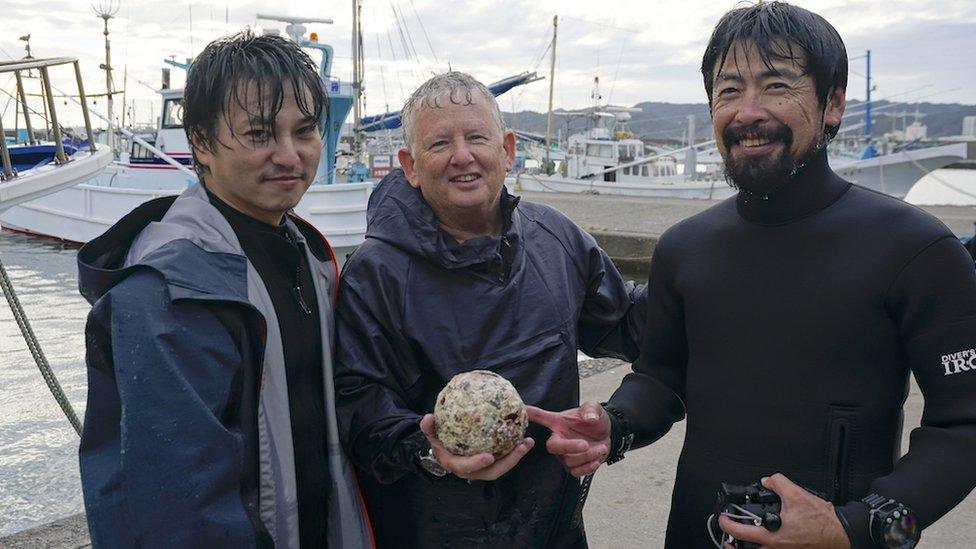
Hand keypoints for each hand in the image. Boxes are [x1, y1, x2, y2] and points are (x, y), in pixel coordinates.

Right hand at [419, 414, 533, 480]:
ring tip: (528, 442)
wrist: (444, 449)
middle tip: (521, 446)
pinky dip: (514, 451)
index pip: (466, 467)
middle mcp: (471, 471)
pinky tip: (525, 439)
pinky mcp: (491, 463)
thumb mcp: (432, 434)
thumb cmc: (439, 440)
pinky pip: (504, 459)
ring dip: (516, 456)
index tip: (489, 456)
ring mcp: (482, 468)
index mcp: (456, 464)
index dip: (477, 463)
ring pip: (501, 467)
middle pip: (491, 472)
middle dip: (508, 462)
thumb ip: (429, 428)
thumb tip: (427, 418)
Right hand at [525, 401, 610, 476]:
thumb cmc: (595, 420)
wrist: (607, 434)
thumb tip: (589, 418)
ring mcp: (564, 455)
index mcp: (559, 423)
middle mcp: (558, 439)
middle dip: (570, 447)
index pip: (541, 417)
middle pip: (553, 447)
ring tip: (600, 447)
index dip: (531, 414)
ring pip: (568, 461)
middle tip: (585, 444)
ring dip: (587, 456)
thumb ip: (591, 410)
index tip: (522, 409)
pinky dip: (588, 467)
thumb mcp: (594, 409)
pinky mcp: (573, 466)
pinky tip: (597, 459)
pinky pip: (576, 472)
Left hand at [717, 473, 850, 548]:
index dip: (727, 524)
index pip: (740, 533)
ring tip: (740, 542)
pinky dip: (764, 547)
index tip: (723, 519)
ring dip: (748, 548)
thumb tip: (768, 481)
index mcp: (773, 535)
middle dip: (732, 544)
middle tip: (726, 536)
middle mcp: (776, 548)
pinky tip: (764, 541)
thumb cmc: (822, 521)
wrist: (841, 533)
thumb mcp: (797, 494)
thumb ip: (777, 483)